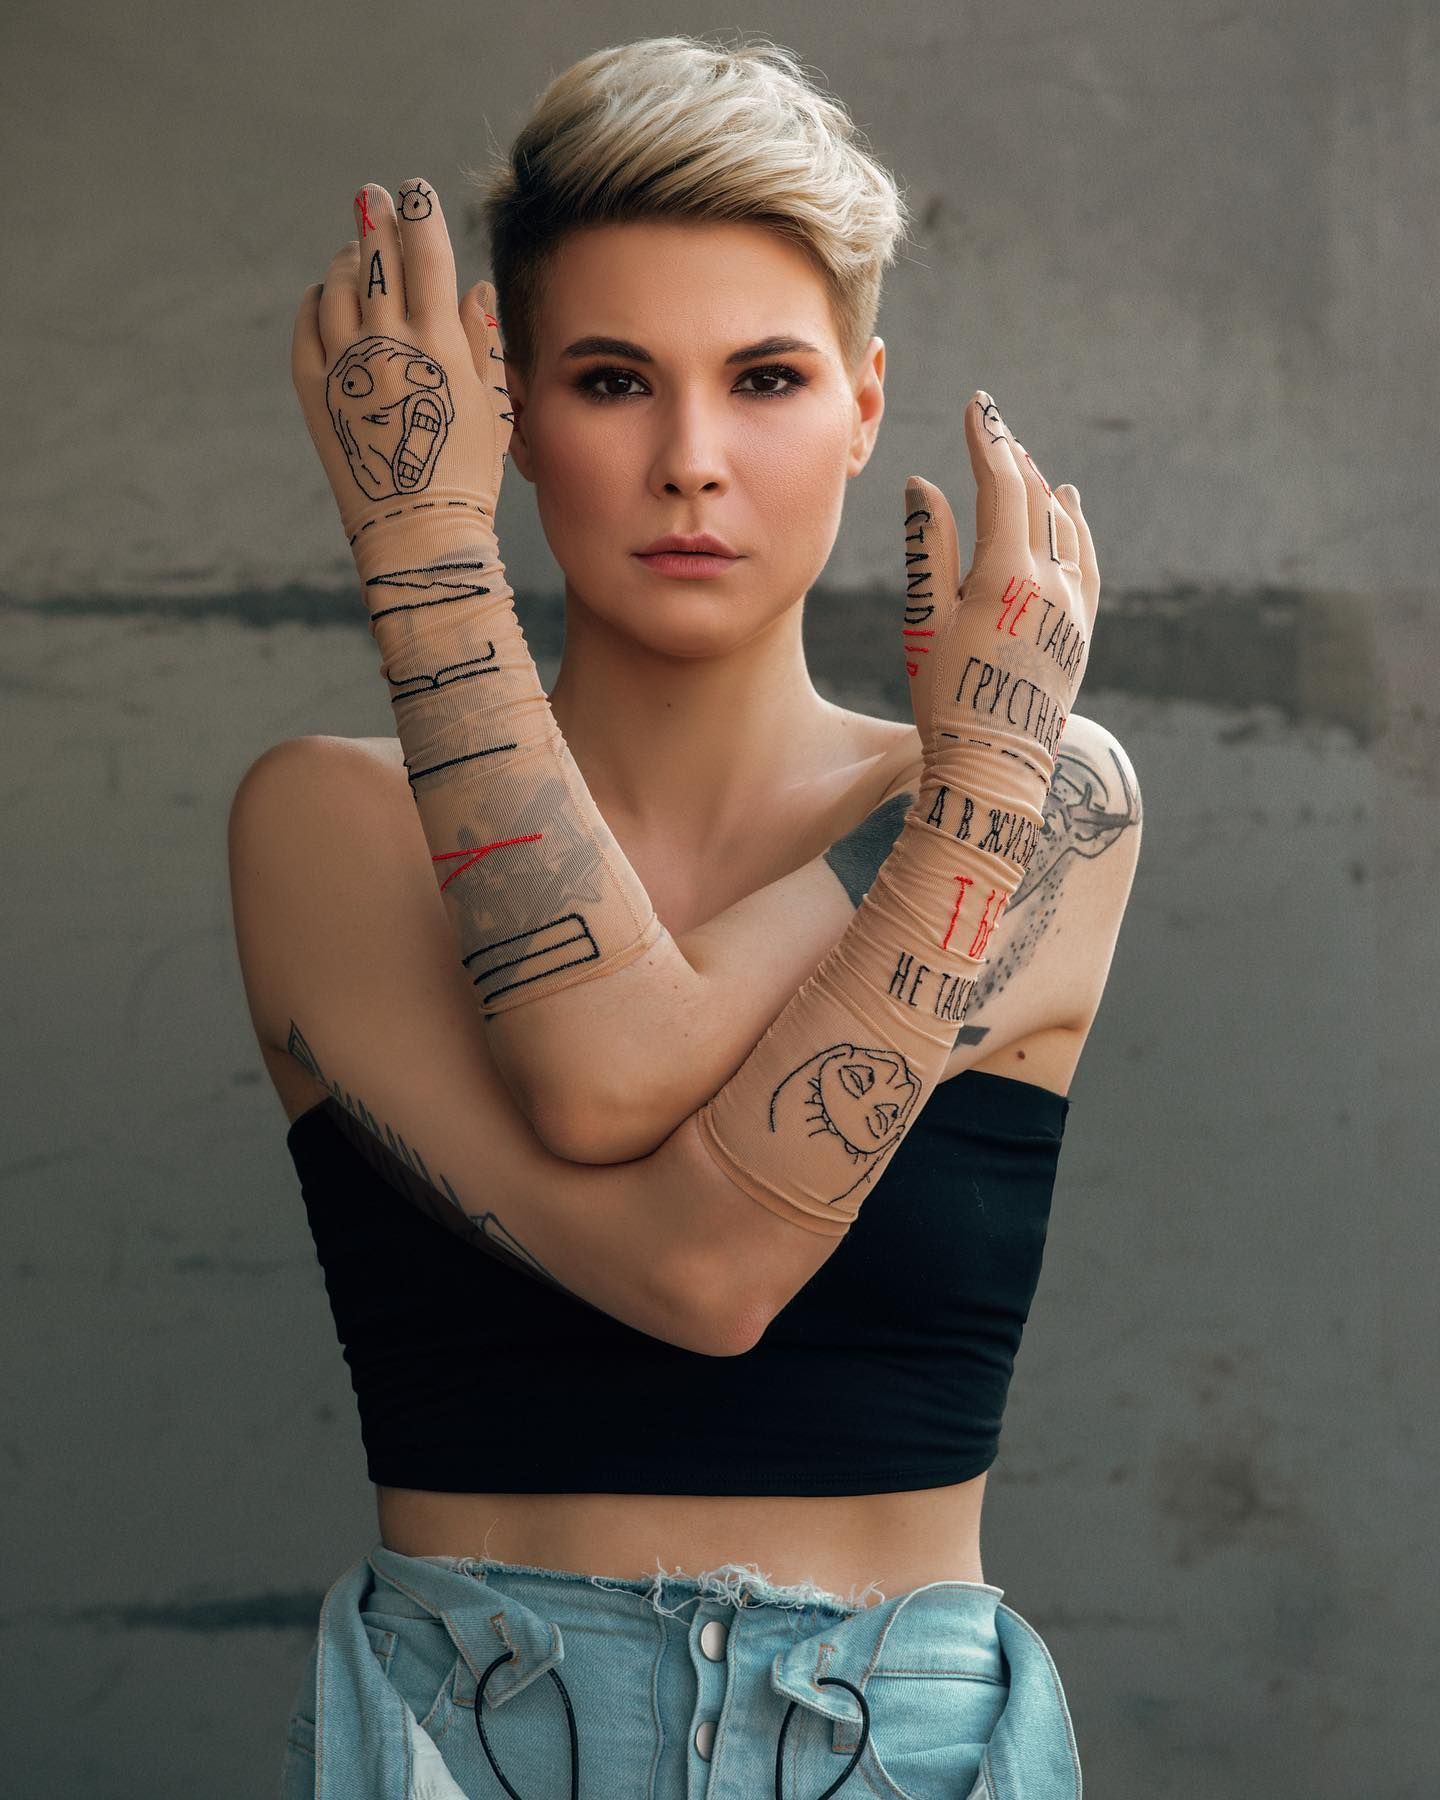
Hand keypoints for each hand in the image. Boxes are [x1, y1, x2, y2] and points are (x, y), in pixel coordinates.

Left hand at [290, 180, 511, 564]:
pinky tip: (329, 295)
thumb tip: (475, 289)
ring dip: (350, 258)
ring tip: (357, 250)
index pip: (428, 256)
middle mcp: (389, 344)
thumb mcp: (492, 406)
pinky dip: (318, 300)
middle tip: (374, 196)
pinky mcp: (314, 389)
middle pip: (379, 257)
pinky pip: (308, 323)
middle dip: (377, 218)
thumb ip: (483, 341)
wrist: (416, 533)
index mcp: (441, 344)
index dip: (422, 214)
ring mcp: (346, 364)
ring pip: (340, 284)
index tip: (417, 190)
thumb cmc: (468, 475)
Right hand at [902, 392, 1099, 796]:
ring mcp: (1073, 608)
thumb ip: (929, 548)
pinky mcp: (1081, 632)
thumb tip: (926, 484)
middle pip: (1037, 500)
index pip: (1004, 485)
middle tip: (994, 428)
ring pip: (1066, 529)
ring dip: (1045, 491)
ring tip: (1031, 465)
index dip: (989, 441)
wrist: (994, 765)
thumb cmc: (945, 696)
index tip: (978, 406)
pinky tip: (1070, 514)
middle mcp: (1051, 583)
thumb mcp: (925, 620)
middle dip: (1013, 458)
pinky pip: (1085, 563)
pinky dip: (1075, 530)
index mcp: (1007, 574)